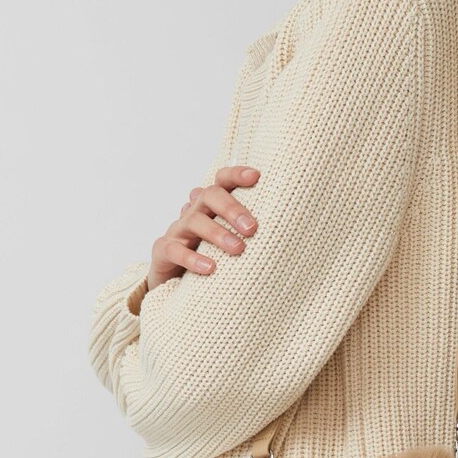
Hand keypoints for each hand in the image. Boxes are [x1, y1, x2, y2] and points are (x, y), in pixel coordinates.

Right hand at [146, 165, 259, 289]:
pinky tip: (211, 268)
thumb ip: (252, 231)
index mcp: (212, 205)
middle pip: (210, 196)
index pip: (222, 180)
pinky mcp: (164, 250)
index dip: (237, 175)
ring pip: (194, 220)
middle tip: (252, 229)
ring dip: (218, 234)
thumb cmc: (214, 256)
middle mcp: (194, 211)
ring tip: (238, 250)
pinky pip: (175, 250)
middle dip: (232, 209)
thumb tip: (293, 228)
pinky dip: (193, 258)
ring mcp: (178, 230)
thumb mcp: (234, 241)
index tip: (257, 176)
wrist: (176, 282)